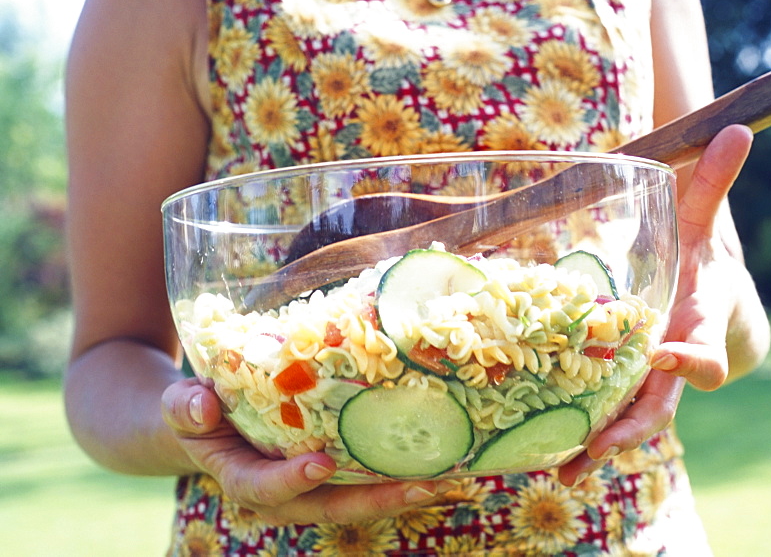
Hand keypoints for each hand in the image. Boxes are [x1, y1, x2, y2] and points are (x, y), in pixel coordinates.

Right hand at [161, 378, 452, 524]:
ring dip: (403, 492)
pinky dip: (405, 474)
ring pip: (359, 499)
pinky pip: (369, 478)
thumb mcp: (181, 406)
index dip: (291, 481)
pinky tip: (445, 464)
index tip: (320, 464)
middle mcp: (283, 492)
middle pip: (330, 506)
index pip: (264, 489)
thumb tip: (204, 405)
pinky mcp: (337, 471)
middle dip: (376, 501)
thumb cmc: (197, 411)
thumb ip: (185, 407)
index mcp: (242, 478)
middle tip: (420, 487)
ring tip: (449, 480)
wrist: (211, 420)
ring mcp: (314, 485)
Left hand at [557, 125, 753, 485]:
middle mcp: (676, 364)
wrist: (710, 310)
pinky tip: (545, 459)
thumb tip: (737, 128)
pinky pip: (606, 417)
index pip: (707, 353)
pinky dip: (581, 439)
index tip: (664, 351)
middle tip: (602, 445)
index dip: (692, 358)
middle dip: (635, 425)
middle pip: (664, 405)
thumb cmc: (704, 266)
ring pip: (630, 422)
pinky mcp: (626, 391)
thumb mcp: (707, 226)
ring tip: (562, 470)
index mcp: (698, 325)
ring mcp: (651, 383)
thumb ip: (715, 183)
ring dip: (600, 446)